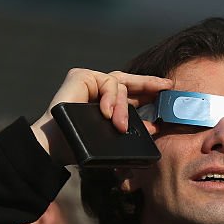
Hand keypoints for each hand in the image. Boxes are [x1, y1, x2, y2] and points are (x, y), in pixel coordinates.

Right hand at [31, 69, 172, 163]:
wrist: (56, 147)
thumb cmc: (79, 146)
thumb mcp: (112, 136)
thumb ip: (129, 128)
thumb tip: (153, 126)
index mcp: (106, 103)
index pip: (131, 94)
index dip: (149, 91)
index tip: (166, 91)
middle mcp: (97, 90)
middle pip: (129, 82)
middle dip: (149, 84)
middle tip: (166, 87)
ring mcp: (89, 81)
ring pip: (120, 86)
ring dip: (123, 107)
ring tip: (119, 125)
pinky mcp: (81, 76)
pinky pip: (107, 82)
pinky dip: (110, 98)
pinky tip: (106, 113)